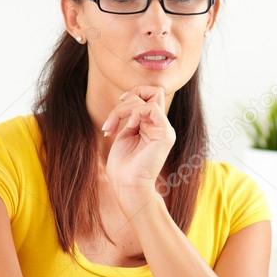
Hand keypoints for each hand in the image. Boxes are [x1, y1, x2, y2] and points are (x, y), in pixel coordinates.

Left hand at [101, 85, 175, 209]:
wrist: (127, 186)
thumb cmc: (123, 166)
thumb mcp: (125, 134)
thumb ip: (130, 116)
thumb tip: (128, 97)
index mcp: (153, 126)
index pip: (150, 96)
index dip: (134, 94)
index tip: (118, 108)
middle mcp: (162, 126)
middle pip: (155, 91)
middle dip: (130, 96)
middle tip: (115, 117)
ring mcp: (165, 130)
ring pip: (149, 99)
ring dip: (123, 109)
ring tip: (111, 128)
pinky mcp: (165, 135)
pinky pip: (151, 109)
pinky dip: (134, 113)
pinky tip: (127, 127)